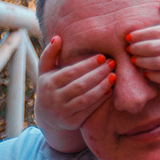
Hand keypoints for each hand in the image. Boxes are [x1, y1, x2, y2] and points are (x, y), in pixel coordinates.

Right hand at [34, 35, 114, 150]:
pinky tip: (110, 90)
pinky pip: (89, 110)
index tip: (102, 56)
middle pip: (80, 85)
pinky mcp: (72, 121)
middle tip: (112, 63)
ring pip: (86, 98)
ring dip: (102, 86)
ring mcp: (63, 111)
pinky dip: (100, 100)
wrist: (48, 117)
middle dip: (98, 73)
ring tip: (114, 76)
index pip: (70, 72)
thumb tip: (58, 37)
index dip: (87, 65)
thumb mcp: (45, 72)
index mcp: (48, 83)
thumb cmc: (50, 87)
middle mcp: (54, 98)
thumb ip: (49, 54)